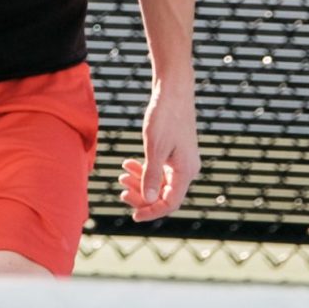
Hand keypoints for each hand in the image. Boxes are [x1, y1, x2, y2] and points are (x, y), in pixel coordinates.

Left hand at [118, 81, 199, 222]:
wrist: (173, 91)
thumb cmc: (165, 116)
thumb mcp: (154, 148)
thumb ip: (151, 175)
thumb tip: (148, 201)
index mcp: (186, 171)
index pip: (170, 203)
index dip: (152, 212)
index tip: (133, 216)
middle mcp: (187, 169)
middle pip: (163, 194)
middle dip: (141, 195)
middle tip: (121, 190)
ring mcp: (181, 161)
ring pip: (159, 181)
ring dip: (140, 181)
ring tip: (121, 174)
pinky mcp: (175, 152)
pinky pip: (159, 169)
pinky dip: (144, 169)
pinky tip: (129, 163)